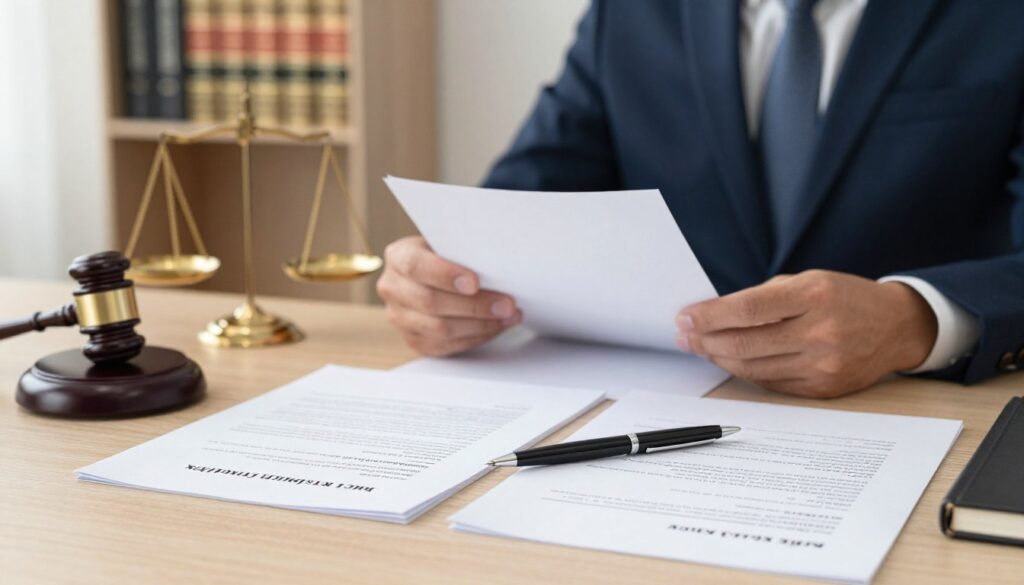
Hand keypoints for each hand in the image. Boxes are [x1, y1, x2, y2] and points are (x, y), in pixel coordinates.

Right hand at [377, 236, 521, 355]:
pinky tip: (496, 327)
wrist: (437, 274)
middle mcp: (393, 287)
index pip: (416, 266)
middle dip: (474, 305)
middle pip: (430, 302)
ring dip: (480, 325)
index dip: (445, 275)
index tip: (475, 283)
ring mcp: (399, 317)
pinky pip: (445, 346)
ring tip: (508, 316)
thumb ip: (463, 252)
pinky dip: (475, 337)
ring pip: (439, 329)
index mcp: (399, 256)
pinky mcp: (413, 339)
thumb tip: (496, 266)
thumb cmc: (450, 255)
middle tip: (507, 304)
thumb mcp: (451, 244)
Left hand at [676, 270, 937, 397]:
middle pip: (745, 344)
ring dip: (719, 358)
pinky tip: (729, 360)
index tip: (685, 318)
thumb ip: (763, 297)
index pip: (748, 310)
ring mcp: (823, 365)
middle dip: (705, 340)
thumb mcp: (807, 281)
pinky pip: (770, 383)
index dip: (709, 317)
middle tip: (684, 336)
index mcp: (814, 296)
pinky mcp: (823, 389)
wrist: (897, 327)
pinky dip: (745, 372)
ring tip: (700, 347)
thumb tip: (712, 314)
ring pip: (753, 368)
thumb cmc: (844, 298)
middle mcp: (820, 332)